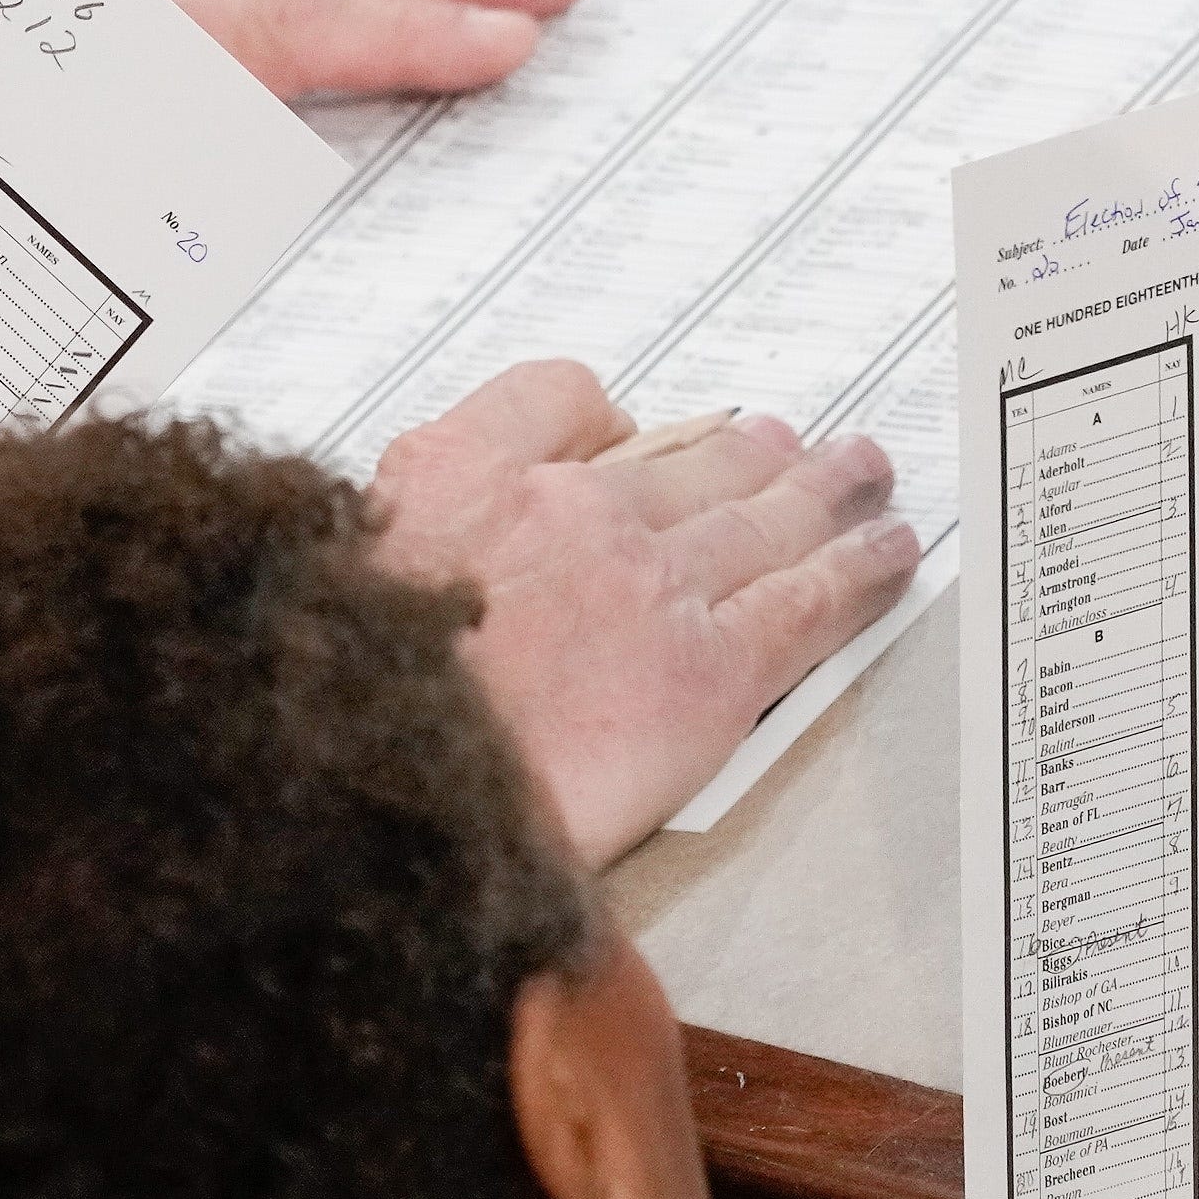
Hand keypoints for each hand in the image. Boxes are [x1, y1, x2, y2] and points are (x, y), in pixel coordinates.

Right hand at [368, 365, 916, 869]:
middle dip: (743, 449)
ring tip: (859, 473)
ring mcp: (647, 587)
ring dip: (822, 488)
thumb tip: (429, 529)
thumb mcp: (311, 575)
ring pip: (759, 516)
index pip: (554, 402)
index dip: (598, 417)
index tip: (621, 430)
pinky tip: (887, 553)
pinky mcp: (707, 671)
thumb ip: (388, 528)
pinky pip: (804, 600)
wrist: (370, 796)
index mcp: (465, 482)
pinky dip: (858, 570)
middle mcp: (567, 514)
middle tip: (785, 443)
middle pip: (684, 458)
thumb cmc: (332, 709)